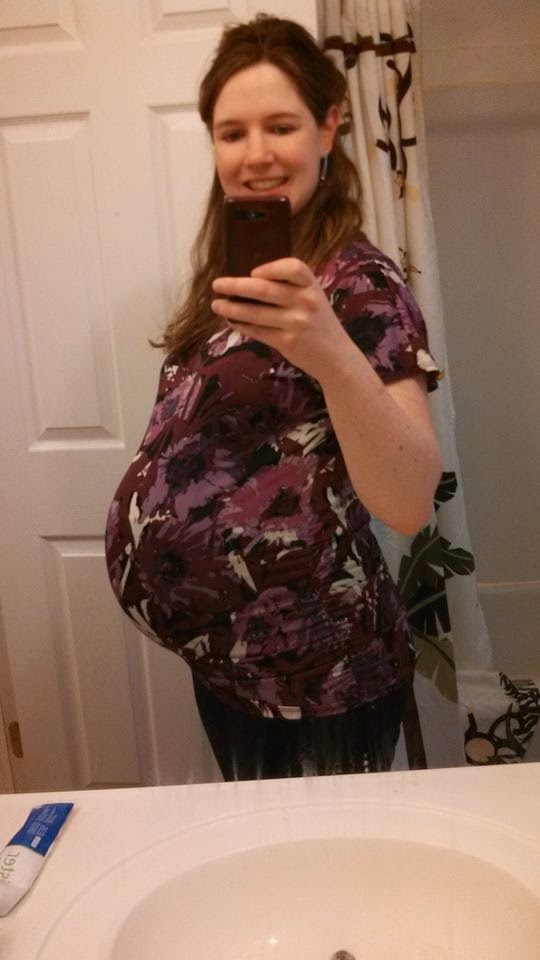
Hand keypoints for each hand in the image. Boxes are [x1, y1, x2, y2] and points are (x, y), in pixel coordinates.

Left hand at [211, 258, 351, 382]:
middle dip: (236, 286)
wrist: (336, 357)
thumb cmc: (319, 323)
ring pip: (256, 313)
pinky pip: (258, 331)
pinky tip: (232, 322)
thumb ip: (290, 288)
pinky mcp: (287, 342)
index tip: (253, 272)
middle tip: (217, 284)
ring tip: (216, 305)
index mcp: (312, 286)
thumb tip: (248, 281)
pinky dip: (242, 326)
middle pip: (265, 289)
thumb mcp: (313, 298)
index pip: (293, 267)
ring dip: (232, 308)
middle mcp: (306, 302)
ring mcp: (296, 323)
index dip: (271, 268)